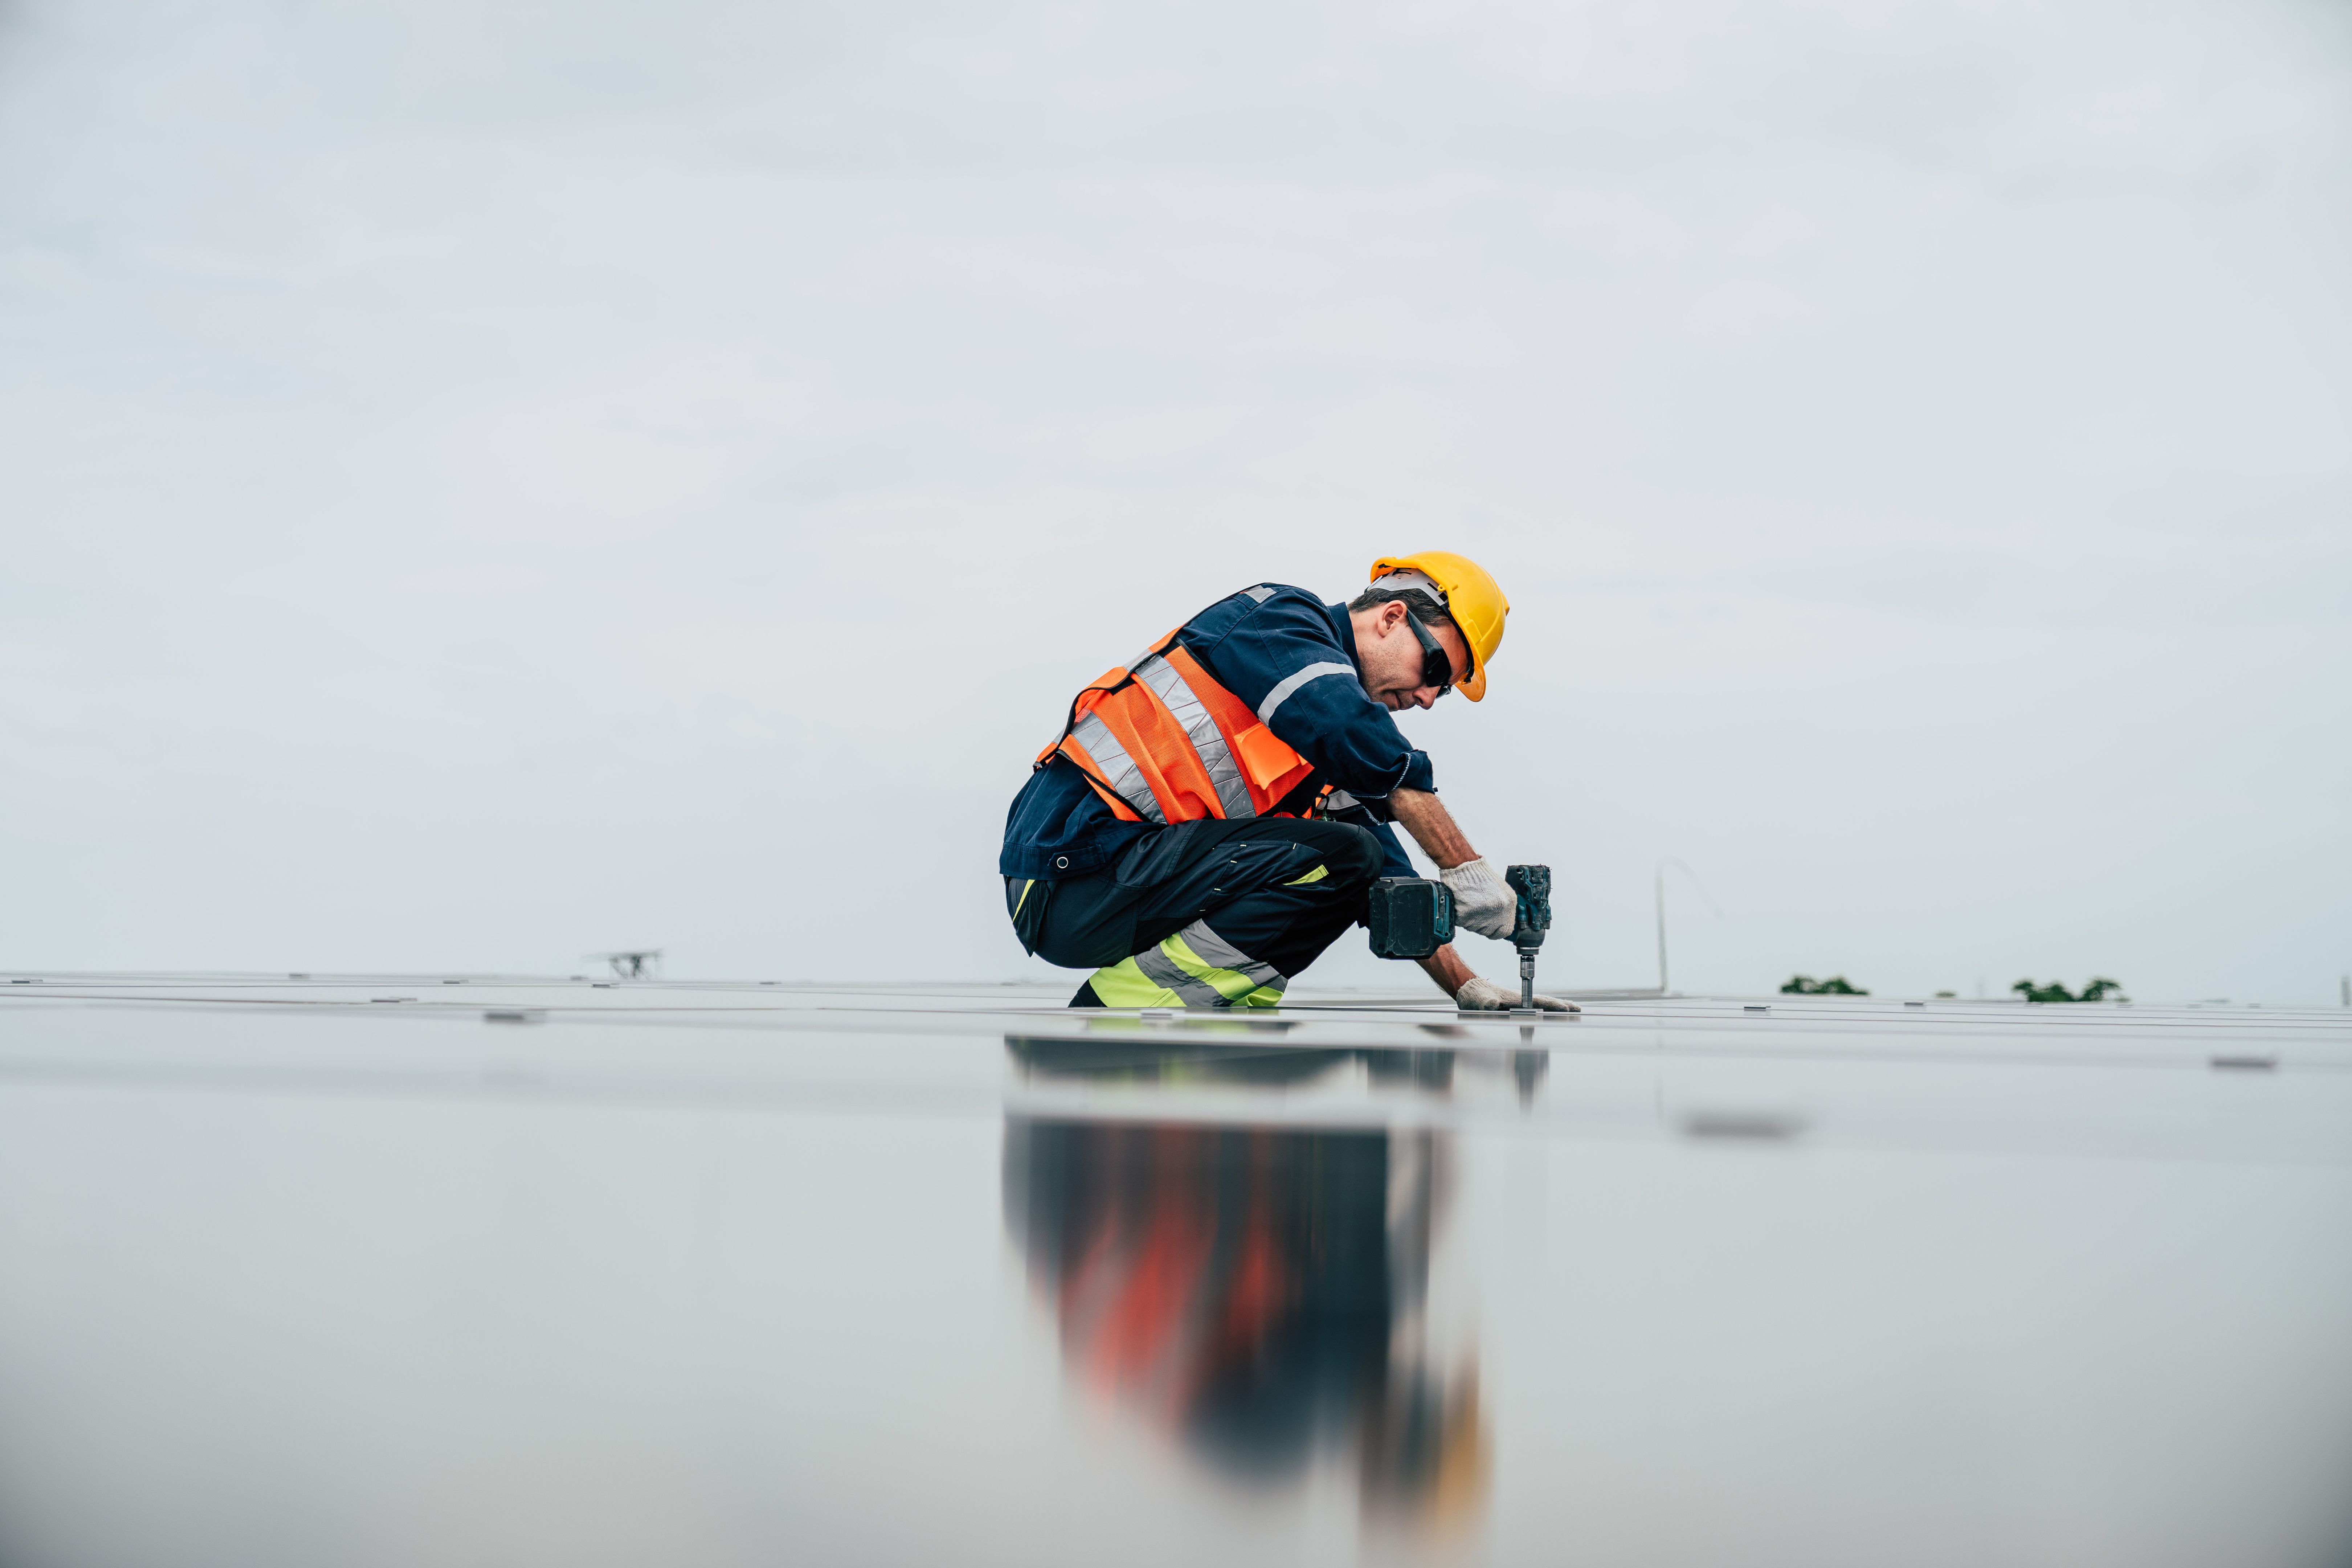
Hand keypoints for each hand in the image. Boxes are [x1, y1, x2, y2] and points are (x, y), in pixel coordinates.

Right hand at [1439, 857, 1516, 940]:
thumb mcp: (1501, 890)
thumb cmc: (1480, 876)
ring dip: (1473, 920)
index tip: (1495, 927)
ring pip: (1477, 929)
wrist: (1463, 867)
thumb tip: (1502, 921)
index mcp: (1508, 904)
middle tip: (1479, 913)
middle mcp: (1497, 911)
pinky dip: (1463, 917)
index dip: (1499, 929)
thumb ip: (1504, 907)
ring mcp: (1481, 916)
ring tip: (1472, 904)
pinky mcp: (1466, 917)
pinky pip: (1465, 924)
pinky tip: (1465, 905)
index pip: (1506, 930)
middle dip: (1484, 924)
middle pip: (1490, 931)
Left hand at [1455, 976, 1578, 1011]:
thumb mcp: (1478, 1000)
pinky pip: (1533, 1008)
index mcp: (1515, 998)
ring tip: (1571, 1010)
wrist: (1468, 988)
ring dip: (1556, 1007)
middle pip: (1544, 1002)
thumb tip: (1490, 1004)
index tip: (1566, 1008)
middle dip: (1561, 1006)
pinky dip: (1545, 1009)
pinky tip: (1548, 1013)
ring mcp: (1517, 1002)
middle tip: (1578, 1009)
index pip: (1538, 1002)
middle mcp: (1519, 1000)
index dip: (1552, 1005)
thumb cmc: (1473, 995)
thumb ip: (1485, 1003)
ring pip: (1540, 1004)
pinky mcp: (1513, 1006)